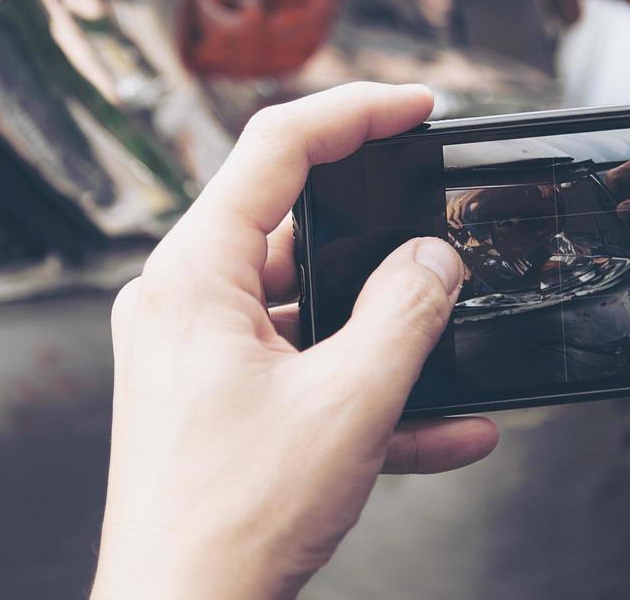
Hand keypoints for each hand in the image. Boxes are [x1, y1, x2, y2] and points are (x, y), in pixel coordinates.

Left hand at [90, 83, 498, 599]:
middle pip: (290, 221)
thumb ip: (404, 314)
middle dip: (374, 225)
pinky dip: (362, 382)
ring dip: (378, 320)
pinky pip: (300, 365)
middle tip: (433, 214)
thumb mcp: (347, 405)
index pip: (275, 148)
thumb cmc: (228, 522)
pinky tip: (441, 425)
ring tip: (447, 335)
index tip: (415, 107)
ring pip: (302, 300)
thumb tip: (433, 260)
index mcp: (193, 276)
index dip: (355, 111)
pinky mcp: (215, 399)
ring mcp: (195, 352)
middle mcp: (182, 301)